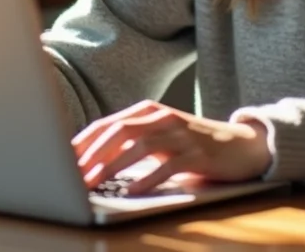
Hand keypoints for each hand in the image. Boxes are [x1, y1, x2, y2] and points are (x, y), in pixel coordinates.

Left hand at [74, 100, 271, 195]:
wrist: (242, 145)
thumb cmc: (193, 145)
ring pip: (139, 146)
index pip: (108, 124)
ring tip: (93, 182)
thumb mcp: (161, 137)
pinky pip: (168, 165)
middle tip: (72, 173)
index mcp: (149, 112)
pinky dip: (147, 178)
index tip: (62, 158)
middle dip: (92, 153)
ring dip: (112, 165)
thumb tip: (92, 160)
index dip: (83, 141)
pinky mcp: (197, 153)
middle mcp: (162, 118)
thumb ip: (133, 141)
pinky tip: (132, 191)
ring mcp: (181, 134)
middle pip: (119, 131)